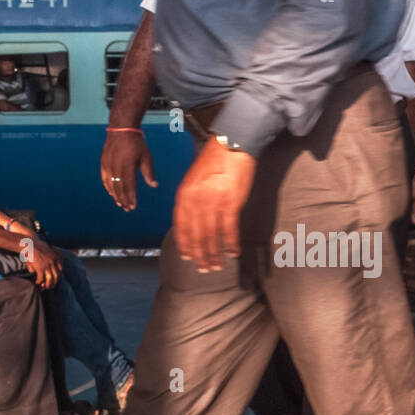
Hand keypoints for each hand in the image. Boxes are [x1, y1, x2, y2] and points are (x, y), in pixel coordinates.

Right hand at [25, 240, 62, 289]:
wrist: (30, 244)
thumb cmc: (36, 248)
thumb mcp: (45, 252)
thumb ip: (48, 261)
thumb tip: (48, 269)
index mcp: (56, 258)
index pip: (61, 270)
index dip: (58, 276)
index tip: (55, 279)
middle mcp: (53, 262)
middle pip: (57, 276)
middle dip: (54, 283)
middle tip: (50, 286)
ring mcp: (47, 266)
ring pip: (50, 279)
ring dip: (47, 285)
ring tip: (44, 287)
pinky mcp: (40, 268)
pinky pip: (41, 278)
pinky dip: (39, 282)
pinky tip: (37, 282)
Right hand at [101, 128, 157, 210]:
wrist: (121, 129)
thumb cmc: (136, 143)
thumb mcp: (146, 156)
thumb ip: (149, 172)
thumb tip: (154, 186)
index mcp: (127, 165)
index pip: (129, 185)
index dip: (130, 197)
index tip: (133, 206)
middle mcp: (116, 166)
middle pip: (119, 187)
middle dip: (123, 199)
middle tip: (127, 209)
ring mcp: (108, 164)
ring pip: (111, 184)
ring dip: (115, 196)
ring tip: (120, 204)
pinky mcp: (104, 163)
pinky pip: (104, 178)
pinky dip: (108, 188)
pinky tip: (112, 194)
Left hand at [174, 137, 256, 271]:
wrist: (232, 146)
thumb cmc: (214, 161)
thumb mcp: (194, 179)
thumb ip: (191, 199)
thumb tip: (193, 220)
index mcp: (184, 195)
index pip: (181, 226)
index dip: (184, 244)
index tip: (187, 257)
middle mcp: (195, 201)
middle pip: (196, 235)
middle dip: (200, 255)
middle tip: (204, 269)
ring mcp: (212, 203)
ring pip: (211, 236)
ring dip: (215, 254)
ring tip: (217, 266)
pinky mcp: (230, 203)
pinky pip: (229, 230)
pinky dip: (231, 244)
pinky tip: (233, 252)